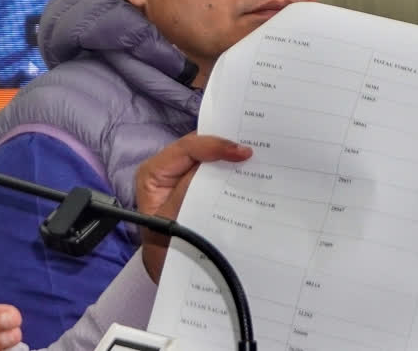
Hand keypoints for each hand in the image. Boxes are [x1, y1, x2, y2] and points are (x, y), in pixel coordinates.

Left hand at [136, 134, 251, 281]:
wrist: (168, 272)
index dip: (215, 145)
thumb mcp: (172, 222)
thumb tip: (213, 166)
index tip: (244, 153)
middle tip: (260, 148)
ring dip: (235, 160)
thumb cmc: (164, 249)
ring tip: (263, 158)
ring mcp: (185, 179)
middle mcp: (168, 170)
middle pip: (201, 148)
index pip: (186, 148)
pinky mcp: (200, 189)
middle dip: (228, 146)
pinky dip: (236, 174)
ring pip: (212, 159)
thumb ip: (187, 193)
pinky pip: (218, 175)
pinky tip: (257, 176)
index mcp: (154, 173)